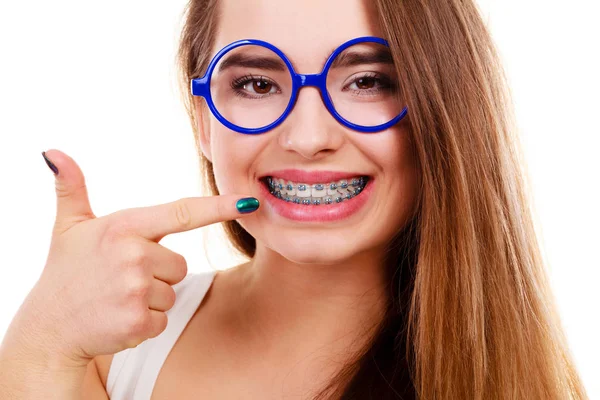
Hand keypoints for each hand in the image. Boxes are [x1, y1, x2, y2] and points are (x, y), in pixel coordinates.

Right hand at [20, 149, 258, 367]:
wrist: (49, 329)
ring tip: (117, 298)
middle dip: (157, 274)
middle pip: (180, 265)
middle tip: (121, 278)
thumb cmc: (66, 273)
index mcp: (124, 227)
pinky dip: (146, 322)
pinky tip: (119, 317)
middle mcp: (133, 255)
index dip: (218, 207)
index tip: (248, 201)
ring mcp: (137, 290)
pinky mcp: (139, 321)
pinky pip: (164, 318)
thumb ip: (71, 189)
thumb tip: (53, 153)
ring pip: (173, 292)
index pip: (182, 213)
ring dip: (151, 299)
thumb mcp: (67, 227)